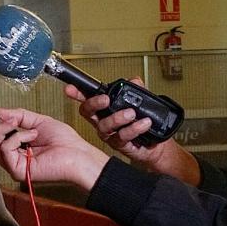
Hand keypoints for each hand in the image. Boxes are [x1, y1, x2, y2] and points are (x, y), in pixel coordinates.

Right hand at [0, 108, 109, 190]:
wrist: (78, 154)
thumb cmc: (64, 142)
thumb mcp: (38, 121)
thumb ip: (18, 116)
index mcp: (16, 147)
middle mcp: (12, 157)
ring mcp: (13, 165)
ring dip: (4, 129)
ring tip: (19, 124)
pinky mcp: (17, 170)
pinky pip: (6, 149)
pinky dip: (18, 137)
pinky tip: (32, 135)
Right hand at [66, 80, 200, 184]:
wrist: (156, 146)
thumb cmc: (143, 123)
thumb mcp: (142, 103)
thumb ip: (138, 91)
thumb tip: (134, 80)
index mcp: (104, 109)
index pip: (88, 99)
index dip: (77, 93)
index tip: (70, 88)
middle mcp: (103, 121)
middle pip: (88, 112)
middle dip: (94, 104)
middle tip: (105, 99)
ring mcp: (110, 134)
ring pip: (104, 125)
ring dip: (117, 118)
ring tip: (132, 114)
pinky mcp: (119, 144)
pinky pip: (122, 136)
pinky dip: (134, 129)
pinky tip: (144, 123)